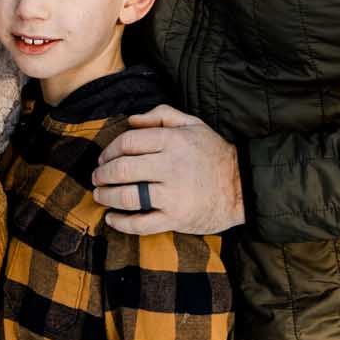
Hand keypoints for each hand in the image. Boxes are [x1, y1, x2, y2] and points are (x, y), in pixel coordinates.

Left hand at [91, 105, 243, 234]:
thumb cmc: (214, 153)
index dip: (109, 150)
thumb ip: (161, 115)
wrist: (243, 187)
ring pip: (126, 196)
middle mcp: (171, 167)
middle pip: (121, 169)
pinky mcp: (176, 219)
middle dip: (102, 174)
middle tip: (96, 177)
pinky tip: (112, 218)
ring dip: (106, 196)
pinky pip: (141, 224)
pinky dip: (121, 223)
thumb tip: (131, 119)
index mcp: (173, 141)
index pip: (127, 143)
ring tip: (100, 195)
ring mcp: (173, 195)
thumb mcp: (193, 124)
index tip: (103, 158)